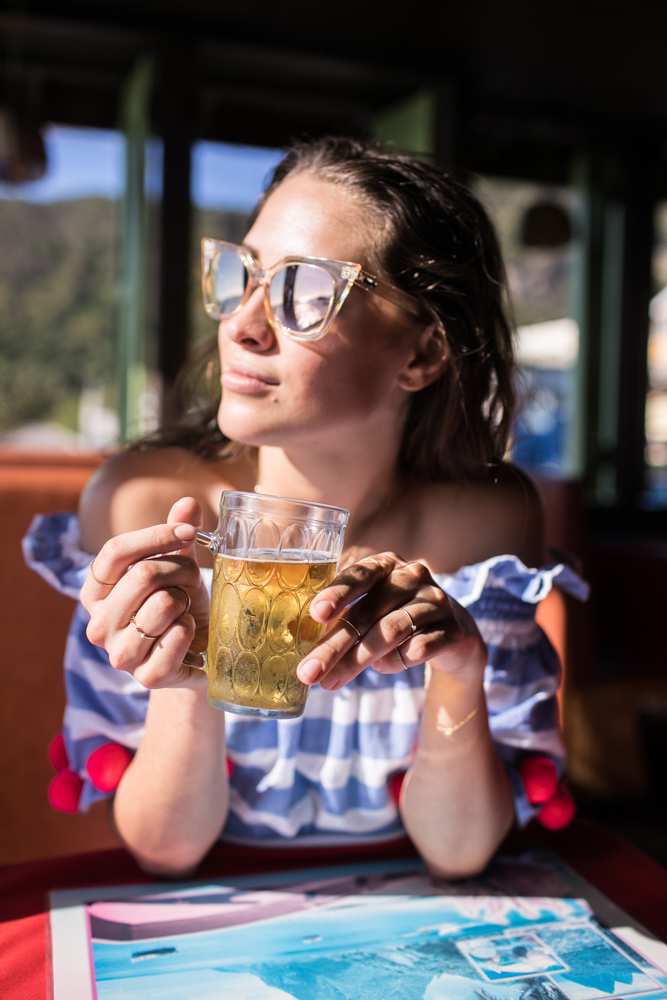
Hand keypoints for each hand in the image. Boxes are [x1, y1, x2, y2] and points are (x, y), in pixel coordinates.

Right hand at [80, 498, 210, 688]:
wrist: (198, 658)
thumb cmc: (182, 607)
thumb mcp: (178, 567)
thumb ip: (177, 536)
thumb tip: (188, 503)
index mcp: (96, 593)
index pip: (114, 552)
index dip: (155, 535)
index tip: (188, 531)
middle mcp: (99, 625)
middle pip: (143, 575)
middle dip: (181, 570)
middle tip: (193, 581)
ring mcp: (120, 654)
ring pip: (163, 604)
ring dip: (187, 601)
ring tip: (187, 611)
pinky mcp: (147, 677)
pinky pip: (177, 636)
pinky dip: (193, 628)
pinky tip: (190, 635)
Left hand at [298, 552, 486, 689]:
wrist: (454, 637)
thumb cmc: (396, 620)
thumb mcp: (371, 610)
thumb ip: (342, 618)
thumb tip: (297, 640)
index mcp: (386, 565)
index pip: (359, 575)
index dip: (337, 593)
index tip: (316, 614)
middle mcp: (413, 576)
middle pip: (368, 611)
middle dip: (334, 644)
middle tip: (308, 672)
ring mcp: (436, 602)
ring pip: (391, 631)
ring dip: (357, 660)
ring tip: (331, 682)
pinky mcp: (454, 630)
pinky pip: (420, 648)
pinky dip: (396, 662)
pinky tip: (383, 668)